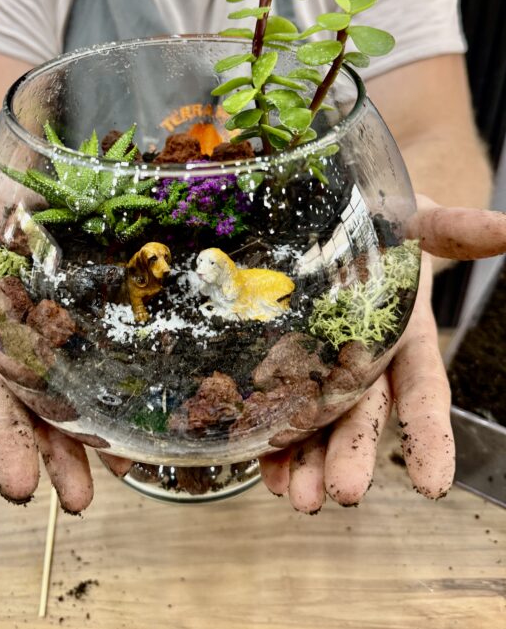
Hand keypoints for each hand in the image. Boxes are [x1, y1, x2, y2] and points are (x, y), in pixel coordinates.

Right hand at [0, 169, 95, 512]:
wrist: (35, 194)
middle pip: (3, 405)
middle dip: (13, 448)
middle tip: (25, 492)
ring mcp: (42, 352)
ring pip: (49, 412)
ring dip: (63, 454)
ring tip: (80, 498)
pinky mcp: (80, 348)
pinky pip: (93, 391)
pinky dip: (106, 427)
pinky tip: (122, 458)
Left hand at [259, 197, 505, 512]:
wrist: (336, 222)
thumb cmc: (384, 224)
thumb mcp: (419, 222)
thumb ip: (456, 231)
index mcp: (406, 338)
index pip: (424, 394)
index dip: (429, 438)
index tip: (433, 485)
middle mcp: (369, 363)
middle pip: (363, 417)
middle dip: (353, 456)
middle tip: (341, 494)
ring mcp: (326, 369)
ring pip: (319, 424)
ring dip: (308, 463)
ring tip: (295, 499)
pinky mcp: (288, 366)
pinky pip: (279, 409)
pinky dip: (273, 443)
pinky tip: (263, 472)